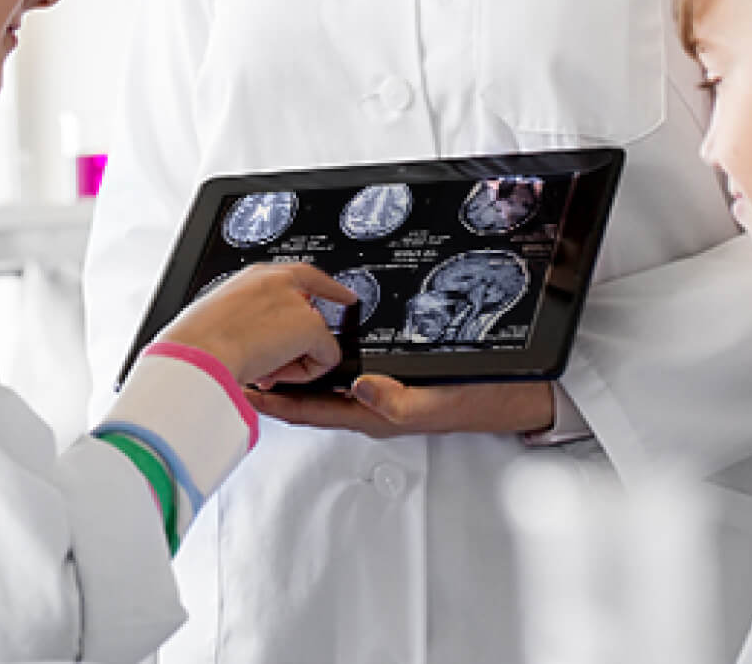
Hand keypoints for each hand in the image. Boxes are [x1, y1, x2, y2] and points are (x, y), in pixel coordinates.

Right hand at [156, 263, 355, 387]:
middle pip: (312, 312)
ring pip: (316, 339)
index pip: (303, 276)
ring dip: (294, 360)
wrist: (195, 355)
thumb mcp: (214, 318)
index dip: (328, 289)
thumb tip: (248, 340)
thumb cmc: (192, 344)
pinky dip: (306, 374)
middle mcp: (279, 282)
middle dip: (295, 343)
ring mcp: (297, 303)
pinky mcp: (309, 326)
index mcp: (255, 277)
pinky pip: (326, 358)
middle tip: (267, 363)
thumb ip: (241, 319)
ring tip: (261, 368)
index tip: (347, 297)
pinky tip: (276, 373)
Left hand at [250, 376, 556, 440]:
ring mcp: (380, 391)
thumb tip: (356, 388)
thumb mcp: (434, 401)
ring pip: (324, 381)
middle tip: (242, 359)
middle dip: (274, 380)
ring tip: (266, 346)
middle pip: (309, 395)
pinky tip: (319, 339)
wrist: (510, 393)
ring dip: (295, 367)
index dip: (273, 401)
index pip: (309, 409)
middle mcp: (369, 402)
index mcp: (372, 412)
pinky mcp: (393, 376)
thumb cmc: (474, 401)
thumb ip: (395, 401)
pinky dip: (325, 356)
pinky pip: (347, 368)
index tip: (241, 386)